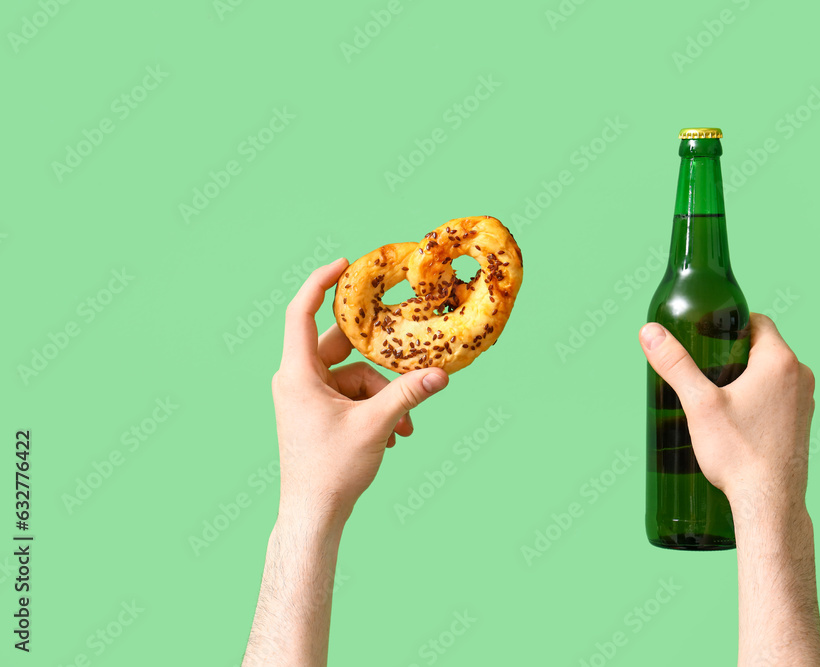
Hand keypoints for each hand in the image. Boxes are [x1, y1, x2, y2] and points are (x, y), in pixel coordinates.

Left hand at [272, 259, 448, 530]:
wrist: (313, 515)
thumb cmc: (331, 471)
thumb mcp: (375, 426)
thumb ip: (407, 394)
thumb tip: (441, 374)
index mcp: (297, 374)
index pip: (300, 312)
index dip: (321, 283)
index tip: (346, 264)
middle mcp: (297, 380)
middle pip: (341, 348)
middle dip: (379, 363)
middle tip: (404, 347)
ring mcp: (307, 398)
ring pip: (353, 377)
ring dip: (384, 397)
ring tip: (406, 426)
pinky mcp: (319, 414)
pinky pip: (351, 397)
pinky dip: (375, 409)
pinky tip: (395, 435)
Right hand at [639, 313, 815, 516]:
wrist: (769, 503)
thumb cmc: (738, 453)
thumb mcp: (699, 404)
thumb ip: (675, 364)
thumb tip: (650, 332)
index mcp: (780, 361)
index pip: (757, 322)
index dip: (729, 325)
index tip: (705, 337)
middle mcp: (801, 377)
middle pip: (762, 348)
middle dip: (733, 353)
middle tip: (702, 368)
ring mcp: (805, 402)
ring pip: (771, 374)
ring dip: (747, 377)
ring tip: (715, 396)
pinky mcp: (802, 424)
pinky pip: (779, 397)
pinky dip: (759, 399)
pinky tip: (736, 420)